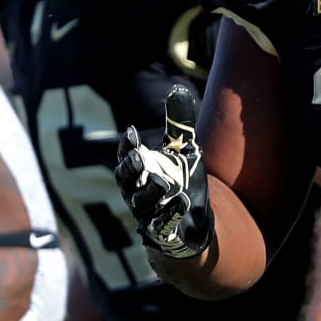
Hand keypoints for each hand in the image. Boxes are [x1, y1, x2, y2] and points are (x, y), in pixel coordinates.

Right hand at [114, 86, 213, 258]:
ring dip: (151, 190)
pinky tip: (183, 201)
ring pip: (142, 203)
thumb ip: (179, 123)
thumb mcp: (184, 150)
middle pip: (126, 180)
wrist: (194, 220)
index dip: (127, 146)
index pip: (126, 157)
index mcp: (139, 171)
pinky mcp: (162, 231)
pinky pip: (163, 223)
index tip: (133, 133)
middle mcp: (137, 192)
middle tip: (139, 157)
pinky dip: (171, 213)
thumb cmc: (184, 180)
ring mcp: (148, 213)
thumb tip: (178, 89)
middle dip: (131, 168)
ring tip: (165, 180)